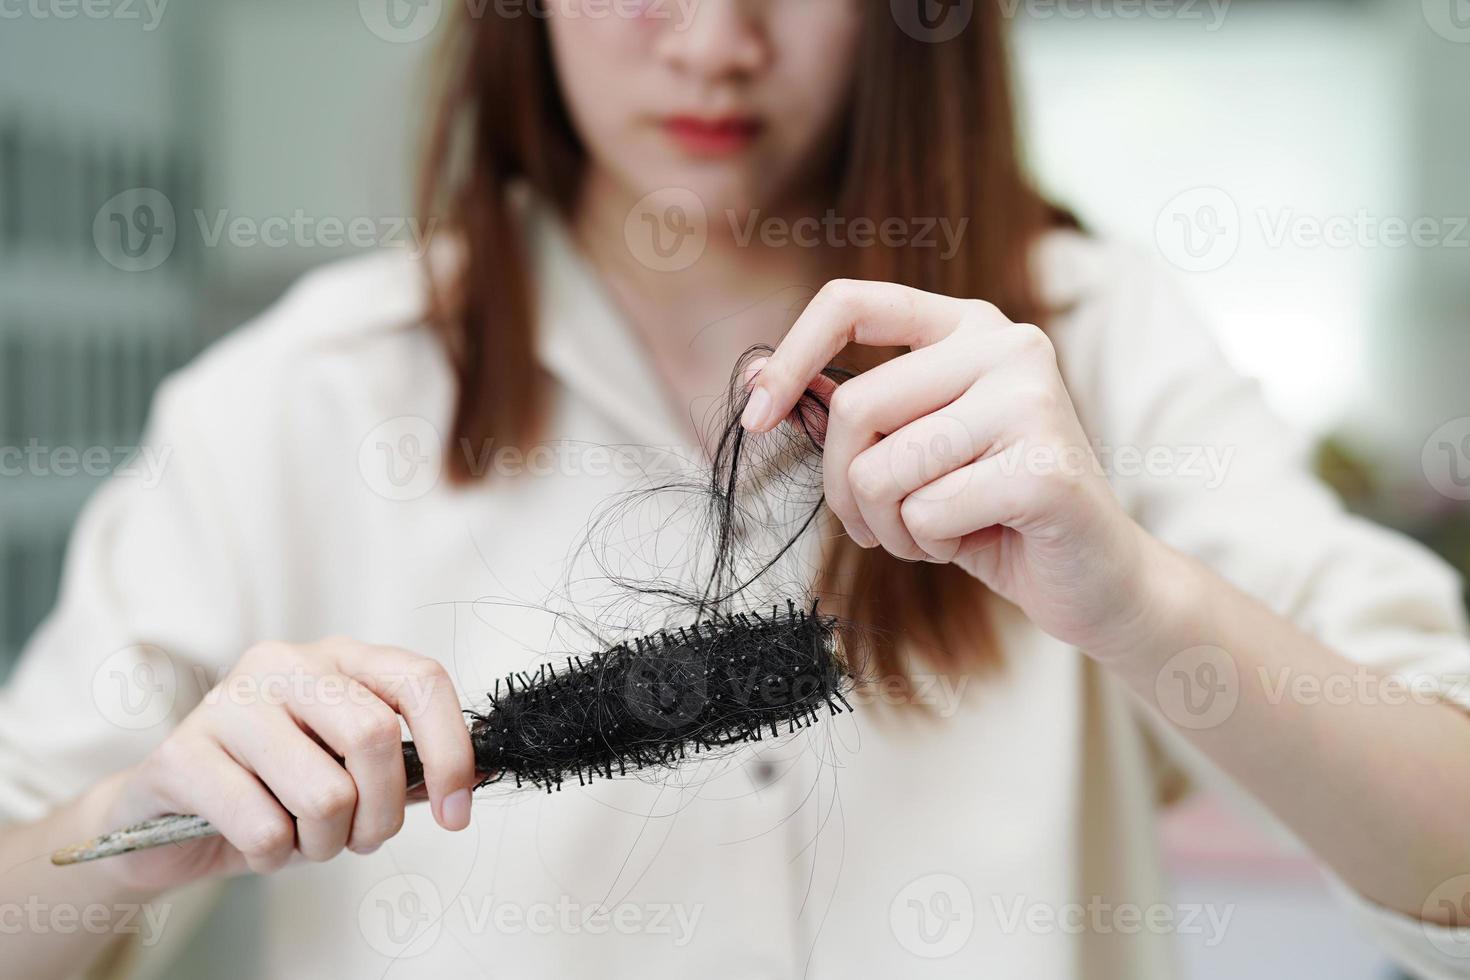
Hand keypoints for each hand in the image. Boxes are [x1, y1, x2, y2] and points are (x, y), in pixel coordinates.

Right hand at [93, 638, 476, 892]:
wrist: (164, 819)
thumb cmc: (274, 789)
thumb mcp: (350, 771)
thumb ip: (408, 767)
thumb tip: (480, 775)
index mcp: (339, 658)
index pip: (420, 680)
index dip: (451, 750)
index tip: (458, 813)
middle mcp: (285, 664)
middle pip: (375, 736)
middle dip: (382, 813)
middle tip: (361, 837)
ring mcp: (228, 703)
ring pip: (324, 793)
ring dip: (324, 843)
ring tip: (301, 839)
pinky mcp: (181, 755)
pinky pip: (264, 827)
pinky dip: (273, 856)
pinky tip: (255, 842)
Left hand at [743, 279, 1168, 659]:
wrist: (1096, 578)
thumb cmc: (992, 511)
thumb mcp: (911, 449)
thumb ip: (852, 409)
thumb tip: (760, 375)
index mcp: (968, 325)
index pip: (852, 304)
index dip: (791, 359)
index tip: (755, 419)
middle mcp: (1007, 344)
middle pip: (855, 407)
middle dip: (846, 488)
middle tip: (882, 523)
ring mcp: (1032, 400)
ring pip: (883, 469)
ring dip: (892, 526)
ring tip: (940, 531)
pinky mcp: (1044, 466)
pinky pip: (926, 513)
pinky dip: (933, 546)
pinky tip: (979, 539)